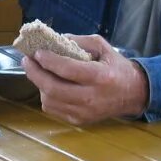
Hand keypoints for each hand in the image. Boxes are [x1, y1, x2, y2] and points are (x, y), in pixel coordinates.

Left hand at [22, 34, 147, 124]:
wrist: (133, 94)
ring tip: (38, 72)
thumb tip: (56, 39)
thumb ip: (80, 41)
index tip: (37, 53)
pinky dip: (46, 97)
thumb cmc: (117, 68)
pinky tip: (48, 86)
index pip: (68, 70)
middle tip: (27, 61)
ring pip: (50, 101)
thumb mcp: (104, 48)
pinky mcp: (79, 121)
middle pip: (53, 88)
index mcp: (100, 77)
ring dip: (39, 85)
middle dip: (35, 73)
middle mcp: (91, 97)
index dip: (49, 61)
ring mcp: (84, 112)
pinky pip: (54, 110)